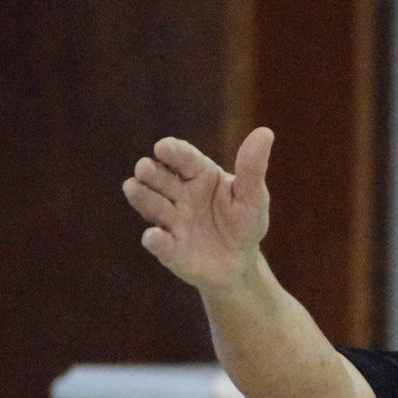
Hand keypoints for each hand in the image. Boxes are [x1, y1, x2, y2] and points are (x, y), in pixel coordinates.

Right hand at [123, 127, 274, 290]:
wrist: (239, 264)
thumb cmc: (244, 223)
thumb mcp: (253, 196)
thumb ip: (252, 168)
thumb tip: (265, 132)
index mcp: (199, 174)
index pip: (184, 158)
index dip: (173, 152)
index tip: (163, 147)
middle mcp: (179, 194)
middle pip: (161, 179)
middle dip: (151, 172)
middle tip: (145, 167)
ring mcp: (171, 221)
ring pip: (152, 205)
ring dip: (143, 197)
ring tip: (132, 187)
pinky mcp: (169, 249)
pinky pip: (160, 243)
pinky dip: (155, 240)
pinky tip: (153, 236)